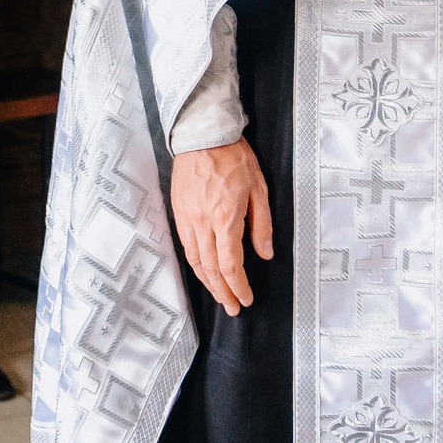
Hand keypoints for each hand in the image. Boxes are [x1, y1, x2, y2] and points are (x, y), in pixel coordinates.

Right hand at [170, 138, 273, 315]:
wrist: (202, 134)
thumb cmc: (234, 157)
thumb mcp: (259, 189)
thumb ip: (261, 224)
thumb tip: (264, 254)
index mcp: (225, 219)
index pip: (230, 265)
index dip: (238, 287)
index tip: (245, 299)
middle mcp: (203, 223)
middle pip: (210, 269)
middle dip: (222, 292)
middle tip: (232, 308)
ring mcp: (187, 218)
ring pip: (195, 260)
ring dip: (207, 282)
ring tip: (219, 295)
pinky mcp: (178, 211)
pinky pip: (185, 245)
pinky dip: (194, 264)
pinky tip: (202, 270)